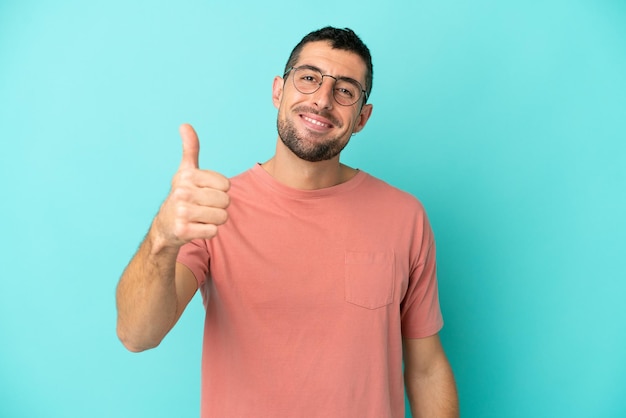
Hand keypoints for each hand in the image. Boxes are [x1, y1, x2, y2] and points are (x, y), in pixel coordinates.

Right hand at [152, 123, 230, 248]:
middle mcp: (182, 192)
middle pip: (225, 201)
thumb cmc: (182, 196)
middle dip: (219, 207)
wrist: (165, 226)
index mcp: (187, 176)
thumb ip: (190, 149)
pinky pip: (213, 231)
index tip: (205, 192)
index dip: (220, 191)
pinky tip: (196, 227)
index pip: (226, 185)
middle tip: (203, 207)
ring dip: (215, 220)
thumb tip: (185, 125)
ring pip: (221, 217)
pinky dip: (208, 231)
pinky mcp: (183, 231)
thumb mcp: (185, 171)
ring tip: (200, 217)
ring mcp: (181, 212)